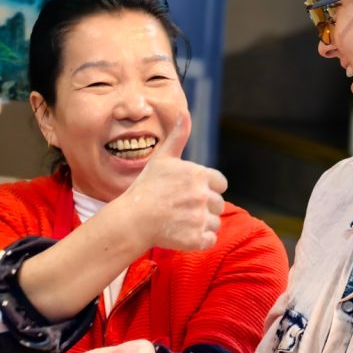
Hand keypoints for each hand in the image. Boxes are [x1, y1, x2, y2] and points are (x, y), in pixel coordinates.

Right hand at [119, 114, 227, 251]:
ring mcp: (200, 218)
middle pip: (218, 204)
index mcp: (199, 175)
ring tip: (178, 221)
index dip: (207, 188)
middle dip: (202, 207)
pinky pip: (210, 240)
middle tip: (179, 209)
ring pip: (214, 223)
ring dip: (200, 224)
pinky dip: (198, 240)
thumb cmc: (146, 188)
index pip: (220, 184)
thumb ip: (178, 137)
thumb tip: (185, 112)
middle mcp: (203, 195)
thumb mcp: (162, 159)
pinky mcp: (197, 238)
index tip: (188, 193)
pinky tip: (181, 234)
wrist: (132, 220)